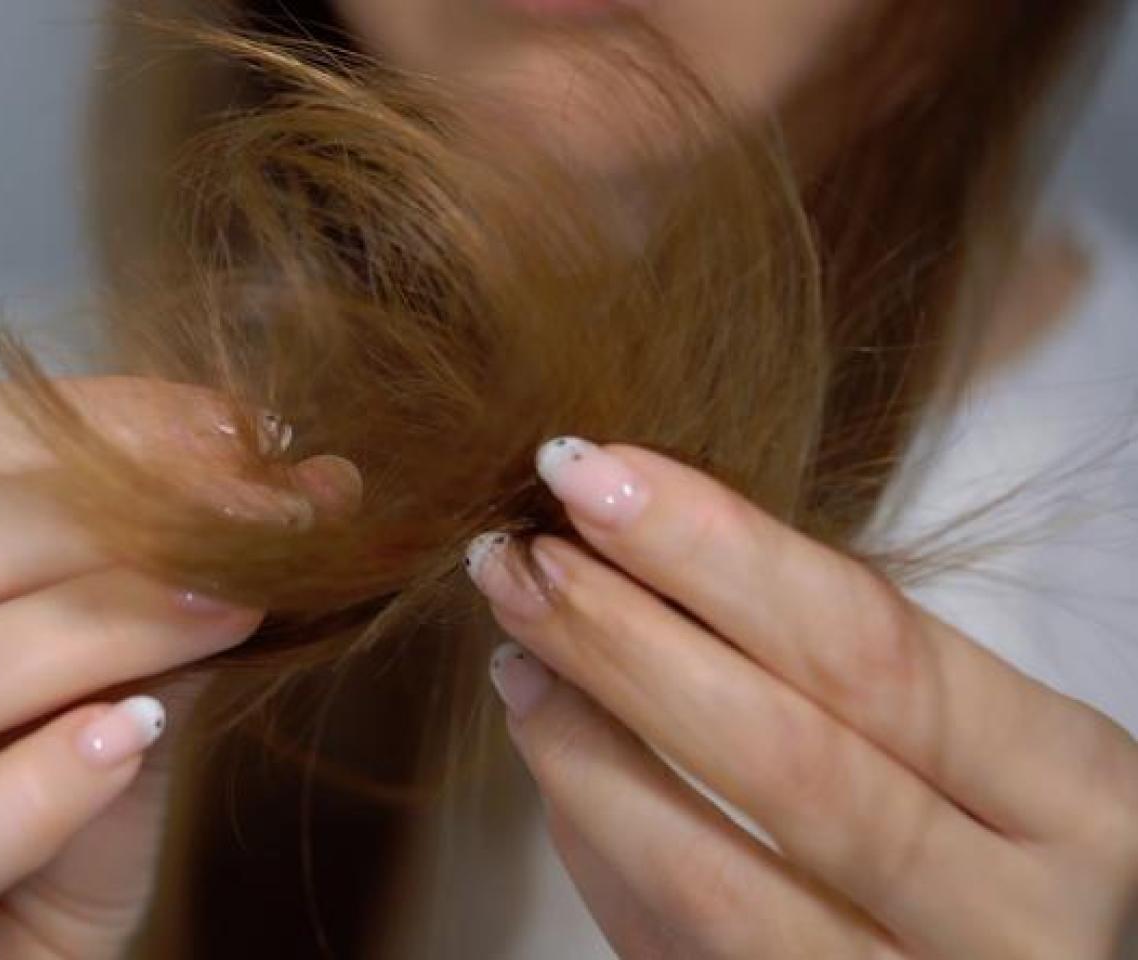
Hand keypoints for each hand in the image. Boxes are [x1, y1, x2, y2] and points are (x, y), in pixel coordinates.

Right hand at [0, 379, 350, 958]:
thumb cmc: (31, 811)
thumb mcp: (84, 667)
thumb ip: (139, 577)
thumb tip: (272, 473)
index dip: (89, 422)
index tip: (233, 430)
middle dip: (98, 520)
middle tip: (244, 519)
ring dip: (92, 632)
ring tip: (221, 610)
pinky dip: (35, 788)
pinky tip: (127, 738)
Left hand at [465, 438, 1137, 957]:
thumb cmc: (1012, 852)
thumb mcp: (995, 756)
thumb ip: (859, 679)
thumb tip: (643, 564)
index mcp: (1081, 800)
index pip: (873, 650)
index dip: (713, 550)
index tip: (593, 472)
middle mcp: (1022, 923)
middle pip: (786, 759)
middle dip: (626, 639)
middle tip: (518, 555)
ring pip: (714, 883)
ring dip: (585, 752)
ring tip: (517, 656)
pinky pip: (682, 953)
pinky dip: (602, 855)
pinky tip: (558, 766)